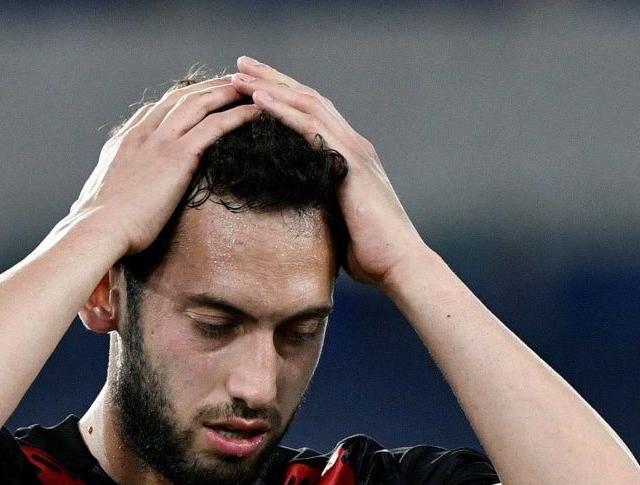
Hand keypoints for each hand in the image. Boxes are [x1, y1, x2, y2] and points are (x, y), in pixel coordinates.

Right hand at [69, 75, 260, 255]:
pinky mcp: (177, 155)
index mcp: (124, 142)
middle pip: (180, 98)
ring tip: (250, 89)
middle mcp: (142, 133)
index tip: (197, 97)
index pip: (155, 110)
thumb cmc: (98, 225)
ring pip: (199, 103)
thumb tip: (120, 197)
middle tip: (231, 83)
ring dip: (226, 92)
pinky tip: (255, 114)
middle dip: (207, 87)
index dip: (180, 100)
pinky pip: (214, 126)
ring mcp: (160, 141)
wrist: (97, 228)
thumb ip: (117, 187)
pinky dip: (237, 116)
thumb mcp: (104, 197)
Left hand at [229, 56, 425, 284]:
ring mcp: (354, 150)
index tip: (250, 85)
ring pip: (307, 104)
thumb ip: (316, 207)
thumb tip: (290, 213)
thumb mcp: (334, 223)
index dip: (282, 96)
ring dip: (271, 86)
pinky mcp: (351, 163)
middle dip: (272, 79)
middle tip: (240, 63)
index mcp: (348, 157)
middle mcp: (353, 145)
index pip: (311, 114)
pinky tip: (259, 99)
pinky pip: (312, 127)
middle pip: (307, 98)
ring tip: (240, 74)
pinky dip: (284, 110)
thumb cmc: (369, 254)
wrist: (400, 265)